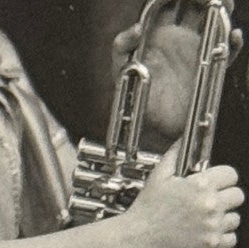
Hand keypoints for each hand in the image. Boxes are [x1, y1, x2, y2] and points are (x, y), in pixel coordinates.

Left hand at [113, 8, 242, 143]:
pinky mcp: (208, 67)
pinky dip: (234, 42)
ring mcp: (196, 51)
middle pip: (199, 6)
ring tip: (224, 9)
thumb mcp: (122, 70)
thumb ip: (122, 48)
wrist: (152, 126)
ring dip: (224, 11)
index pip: (173, 4)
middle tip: (211, 0)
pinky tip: (233, 37)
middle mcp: (181, 38)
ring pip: (217, 21)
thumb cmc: (135, 97)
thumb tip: (136, 29)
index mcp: (160, 34)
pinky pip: (227, 51)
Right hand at [120, 146, 241, 247]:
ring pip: (235, 219)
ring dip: (223, 220)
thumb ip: (175, 155)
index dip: (223, 180)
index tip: (215, 187)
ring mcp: (211, 226)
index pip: (231, 175)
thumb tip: (182, 138)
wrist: (133, 242)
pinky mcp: (210, 246)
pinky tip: (207, 236)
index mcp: (200, 185)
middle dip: (225, 200)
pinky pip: (231, 239)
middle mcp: (209, 205)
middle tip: (209, 206)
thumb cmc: (144, 212)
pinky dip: (222, 239)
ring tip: (205, 223)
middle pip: (237, 196)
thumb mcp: (157, 177)